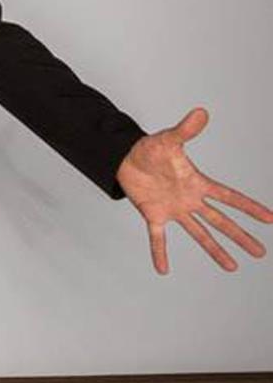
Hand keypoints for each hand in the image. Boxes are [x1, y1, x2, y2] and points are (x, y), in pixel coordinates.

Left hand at [116, 108, 271, 273]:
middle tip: (261, 253)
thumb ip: (185, 130)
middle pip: (221, 221)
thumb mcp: (168, 140)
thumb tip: (201, 112)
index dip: (250, 207)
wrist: (124, 157)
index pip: (229, 197)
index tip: (272, 219)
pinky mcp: (153, 215)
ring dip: (214, 250)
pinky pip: (158, 238)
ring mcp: (174, 209)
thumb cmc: (149, 148)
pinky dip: (160, 253)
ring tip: (232, 268)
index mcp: (197, 183)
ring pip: (199, 234)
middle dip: (241, 237)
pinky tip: (163, 270)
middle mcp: (190, 200)